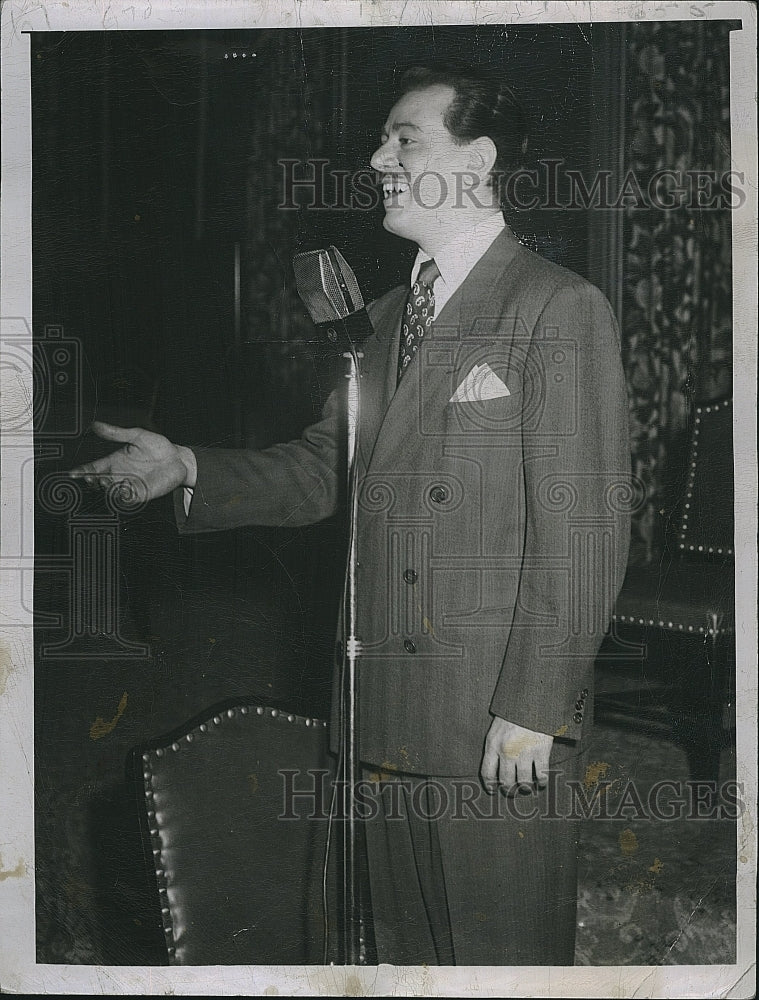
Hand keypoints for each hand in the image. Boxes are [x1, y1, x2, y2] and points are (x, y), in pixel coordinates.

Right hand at [68, 421, 196, 503]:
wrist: (178, 459)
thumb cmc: (158, 447)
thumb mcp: (137, 435)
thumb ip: (117, 433)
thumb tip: (97, 425)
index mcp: (114, 461)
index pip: (93, 467)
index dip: (82, 471)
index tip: (74, 473)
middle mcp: (119, 474)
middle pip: (98, 481)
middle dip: (92, 481)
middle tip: (91, 477)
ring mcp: (128, 485)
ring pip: (110, 491)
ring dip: (106, 489)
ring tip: (105, 481)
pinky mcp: (140, 494)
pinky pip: (126, 499)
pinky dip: (121, 497)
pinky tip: (121, 491)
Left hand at [480, 716, 552, 795]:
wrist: (532, 699)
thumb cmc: (513, 713)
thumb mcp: (496, 728)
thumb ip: (495, 746)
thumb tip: (496, 768)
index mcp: (493, 744)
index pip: (487, 773)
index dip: (490, 785)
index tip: (493, 790)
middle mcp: (507, 751)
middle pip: (506, 782)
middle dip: (509, 790)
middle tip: (513, 790)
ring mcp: (524, 753)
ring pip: (524, 783)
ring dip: (526, 788)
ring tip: (527, 787)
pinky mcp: (541, 752)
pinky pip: (541, 776)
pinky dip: (542, 782)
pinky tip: (541, 782)